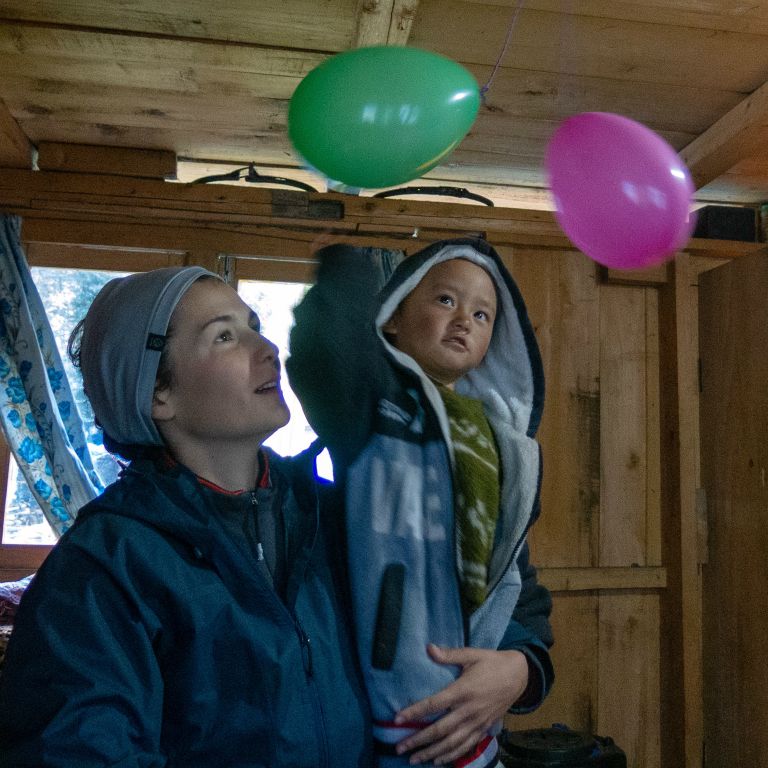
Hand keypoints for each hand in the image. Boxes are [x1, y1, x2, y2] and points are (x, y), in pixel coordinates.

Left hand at [394, 643, 528, 764]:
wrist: (519, 675)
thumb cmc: (492, 662)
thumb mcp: (471, 654)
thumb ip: (449, 654)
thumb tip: (428, 648)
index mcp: (463, 690)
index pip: (434, 704)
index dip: (415, 712)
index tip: (398, 719)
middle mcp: (469, 710)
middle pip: (440, 730)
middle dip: (419, 740)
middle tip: (400, 747)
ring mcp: (477, 722)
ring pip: (452, 743)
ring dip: (432, 752)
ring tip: (415, 759)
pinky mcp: (484, 729)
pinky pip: (466, 746)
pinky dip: (451, 755)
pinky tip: (438, 760)